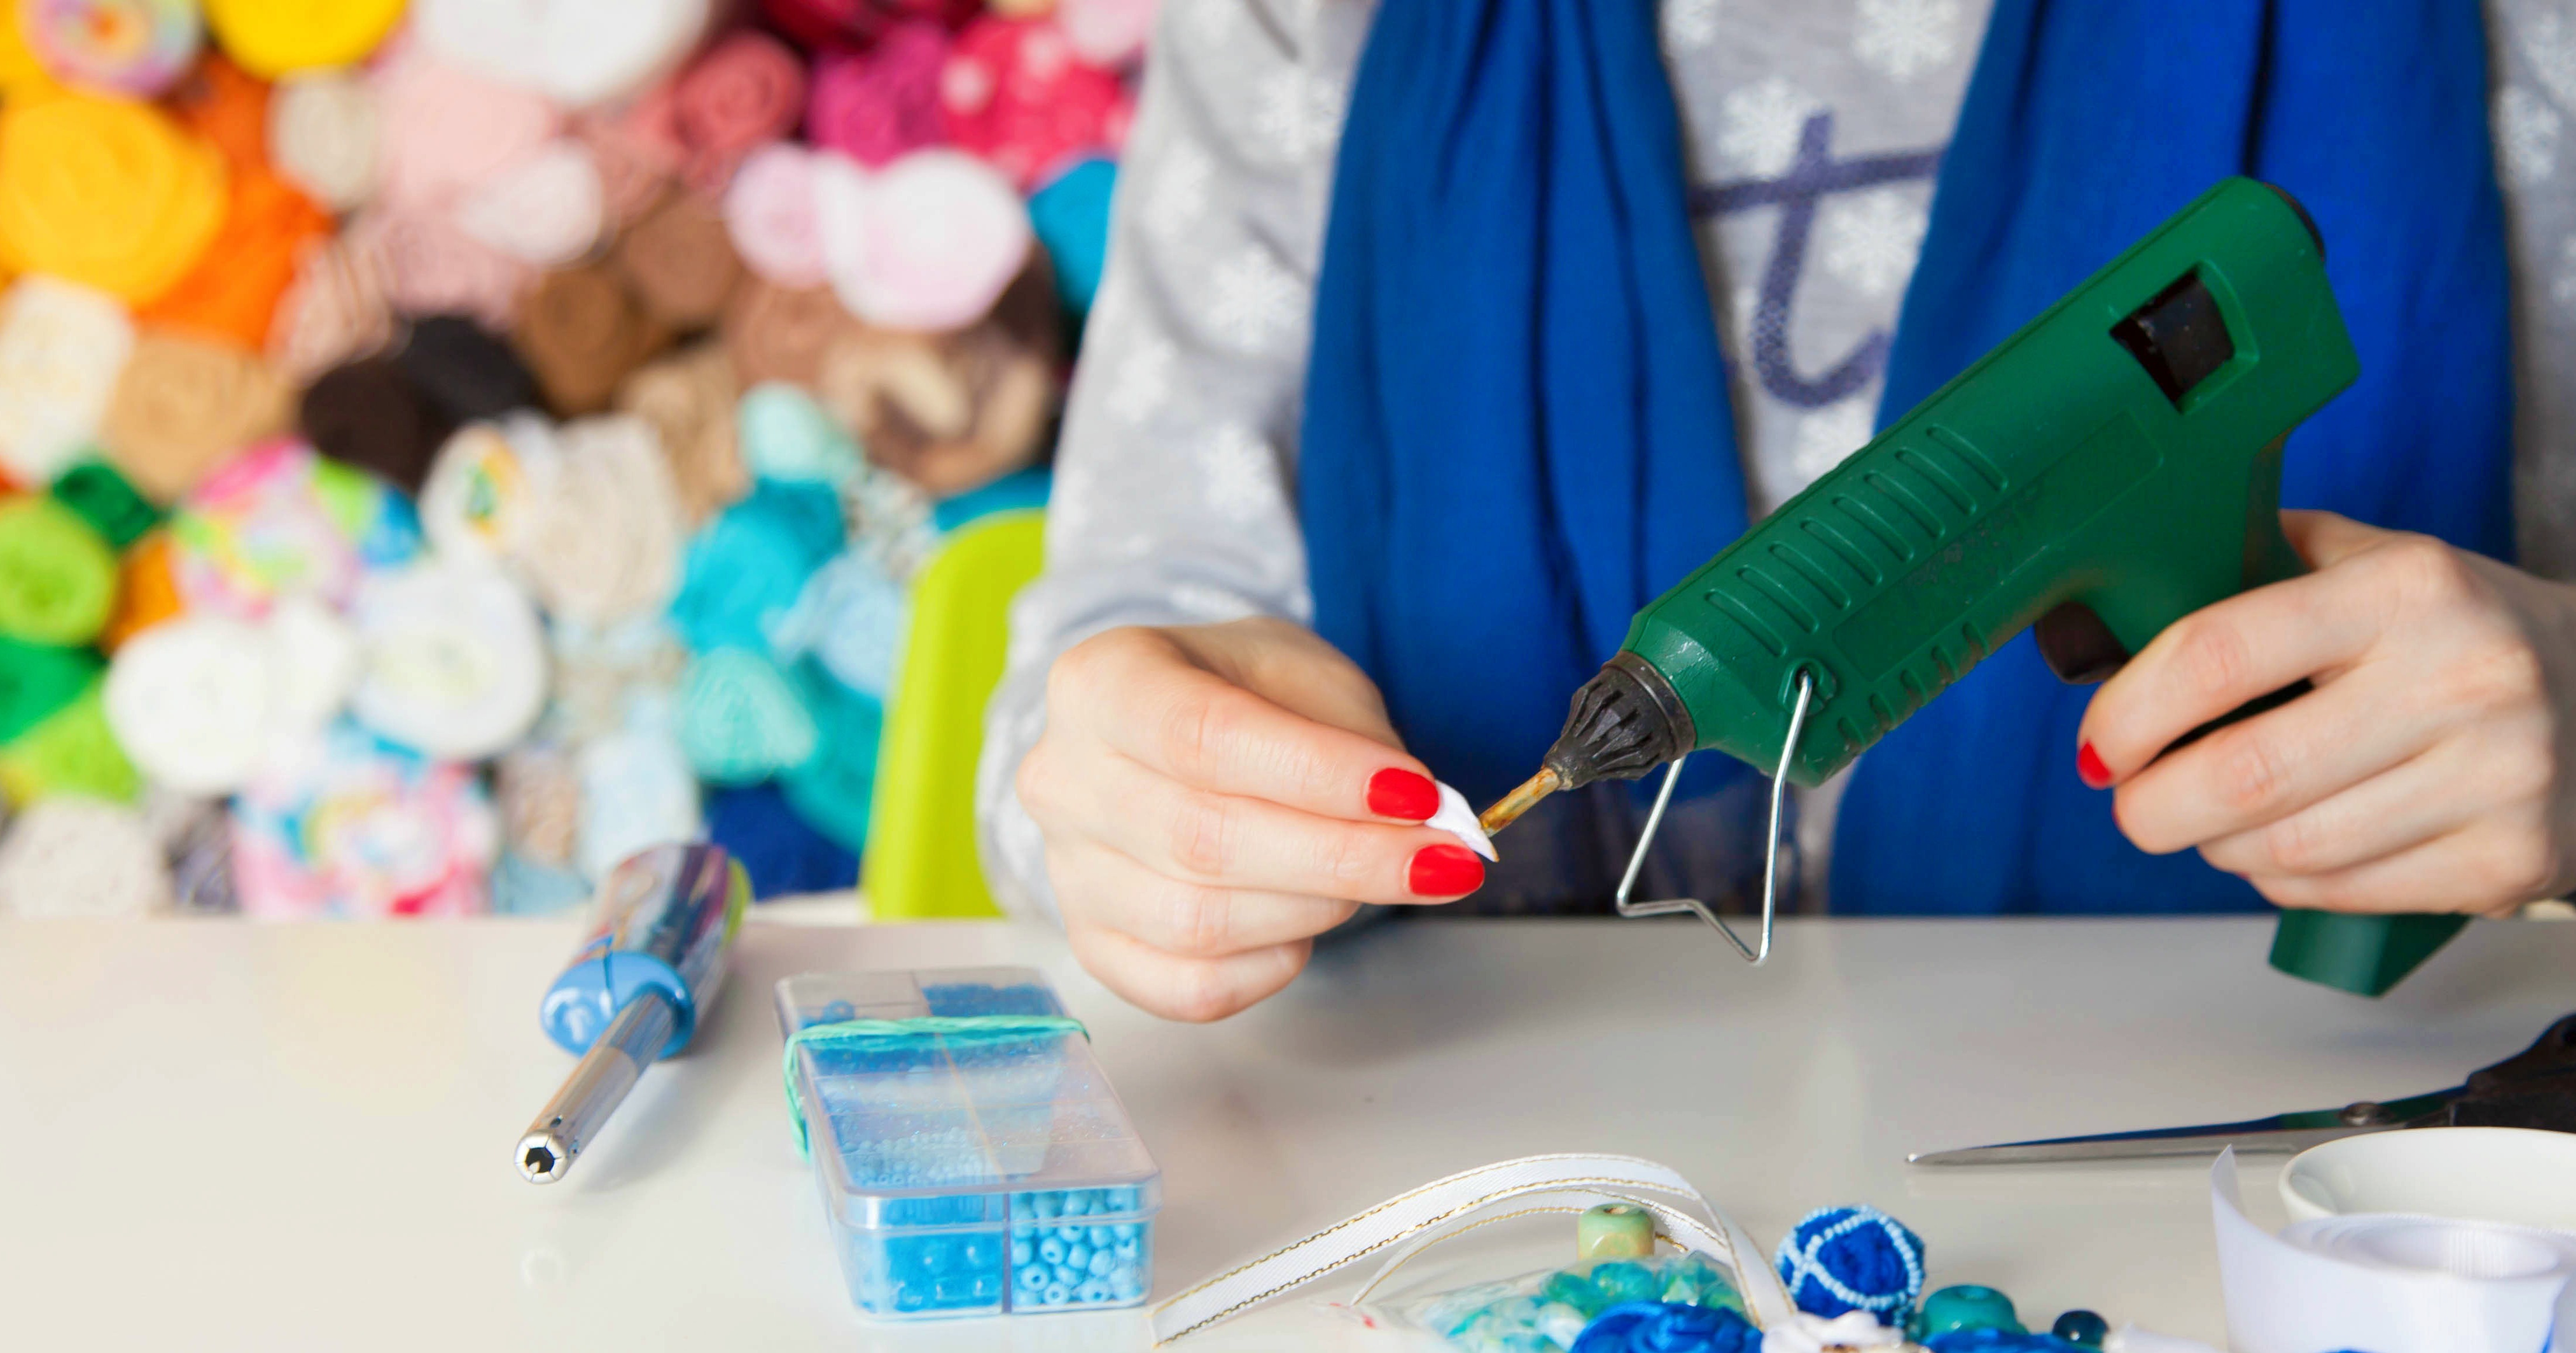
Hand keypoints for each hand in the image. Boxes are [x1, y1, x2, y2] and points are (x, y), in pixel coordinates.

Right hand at [1017, 617, 1485, 1020]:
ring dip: (1319, 909)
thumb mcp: (1301, 675)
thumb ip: (1350, 738)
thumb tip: (1415, 818)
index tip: (1416, 792)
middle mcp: (1063, 780)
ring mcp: (1069, 873)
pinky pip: (1189, 988)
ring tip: (1386, 878)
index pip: (1202, 738)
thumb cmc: (1241, 695)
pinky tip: (1311, 927)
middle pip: (1204, 839)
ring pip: (1200, 923)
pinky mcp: (1096, 945)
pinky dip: (1270, 966)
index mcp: (1099, 684)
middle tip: (1445, 857)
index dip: (1317, 775)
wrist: (1175, 732)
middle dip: (1345, 856)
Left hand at [2078, 512, 2575, 916]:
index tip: (2100, 740)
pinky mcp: (2507, 863)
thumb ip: (2258, 565)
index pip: (2217, 654)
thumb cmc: (2462, 629)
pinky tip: (2285, 845)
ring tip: (2211, 817)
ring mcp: (2494, 779)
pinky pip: (2339, 893)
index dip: (2130, 710)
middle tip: (2131, 798)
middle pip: (2242, 775)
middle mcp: (2459, 680)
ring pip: (2283, 850)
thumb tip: (2123, 599)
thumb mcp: (2377, 563)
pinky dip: (2283, 879)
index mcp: (2406, 590)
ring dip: (2215, 845)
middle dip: (2152, 803)